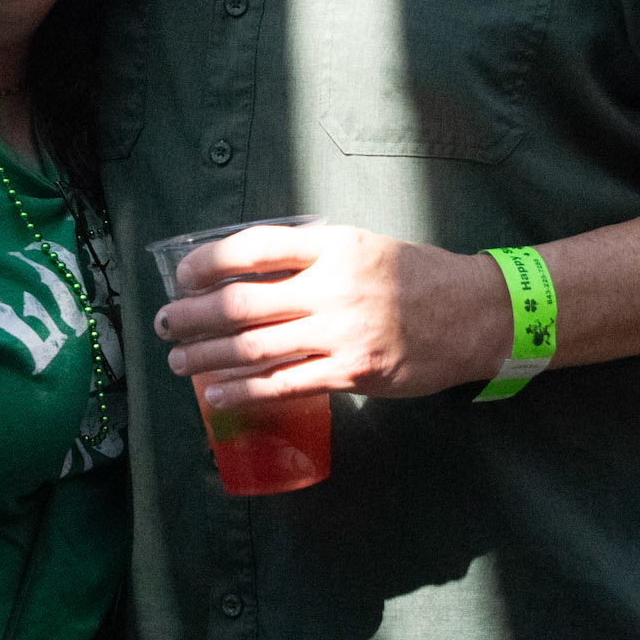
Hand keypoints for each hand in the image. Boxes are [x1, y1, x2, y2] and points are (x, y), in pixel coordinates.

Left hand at [153, 223, 511, 404]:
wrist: (476, 314)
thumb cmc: (415, 277)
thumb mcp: (363, 245)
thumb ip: (310, 255)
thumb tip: (245, 272)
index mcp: (333, 245)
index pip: (254, 248)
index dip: (209, 262)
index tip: (182, 274)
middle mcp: (332, 286)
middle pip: (242, 303)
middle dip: (193, 315)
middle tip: (163, 322)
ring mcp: (341, 333)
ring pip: (255, 347)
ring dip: (207, 356)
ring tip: (176, 360)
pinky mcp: (351, 372)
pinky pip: (284, 383)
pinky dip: (243, 391)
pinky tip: (215, 394)